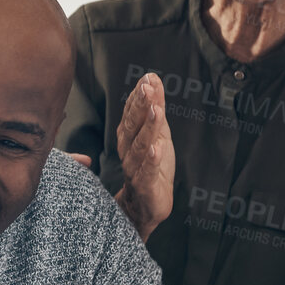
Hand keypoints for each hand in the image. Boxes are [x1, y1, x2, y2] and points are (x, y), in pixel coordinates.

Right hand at [114, 72, 173, 239]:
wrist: (145, 206)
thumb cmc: (151, 166)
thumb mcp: (157, 133)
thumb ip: (154, 107)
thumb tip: (152, 78)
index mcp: (128, 137)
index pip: (131, 113)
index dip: (138, 96)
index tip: (147, 79)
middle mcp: (127, 151)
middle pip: (132, 127)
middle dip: (140, 106)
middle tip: (147, 88)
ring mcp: (135, 169)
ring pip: (140, 146)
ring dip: (147, 128)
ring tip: (155, 111)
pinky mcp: (145, 186)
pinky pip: (147, 171)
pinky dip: (151, 160)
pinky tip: (156, 148)